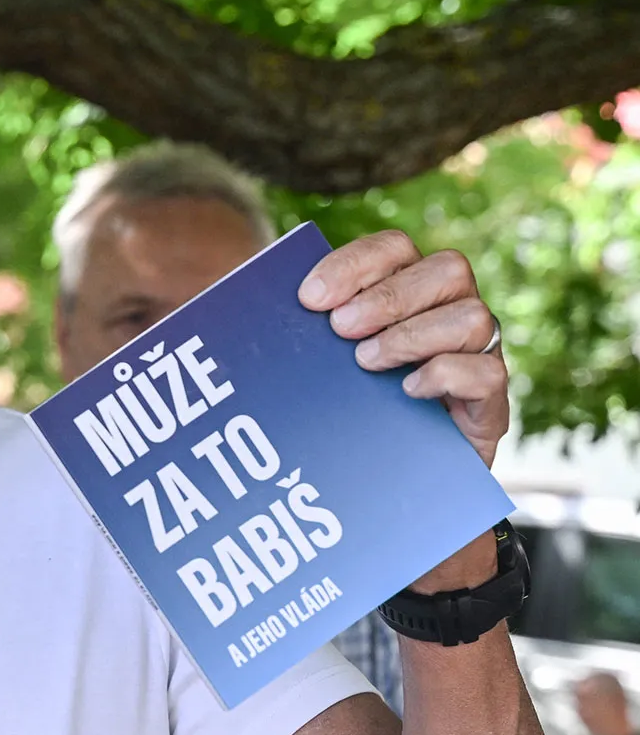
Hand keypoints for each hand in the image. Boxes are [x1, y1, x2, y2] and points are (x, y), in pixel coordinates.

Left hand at [299, 230, 505, 467]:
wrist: (385, 485)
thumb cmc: (347, 412)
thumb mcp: (323, 367)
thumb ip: (304, 335)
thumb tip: (247, 313)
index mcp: (411, 291)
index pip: (396, 249)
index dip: (356, 264)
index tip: (310, 299)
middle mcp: (452, 313)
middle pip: (448, 269)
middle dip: (388, 296)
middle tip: (341, 330)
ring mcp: (477, 357)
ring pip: (473, 317)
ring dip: (412, 335)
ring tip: (367, 364)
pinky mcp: (487, 405)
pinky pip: (487, 373)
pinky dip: (446, 374)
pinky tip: (407, 391)